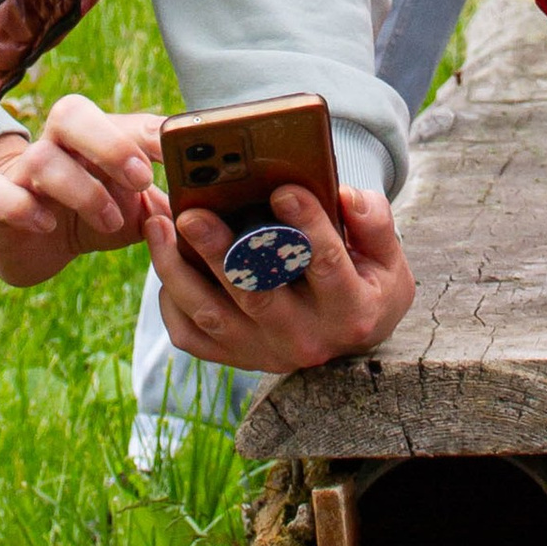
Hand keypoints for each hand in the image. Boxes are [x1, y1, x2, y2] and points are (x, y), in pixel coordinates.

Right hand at [0, 96, 163, 288]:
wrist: (27, 242)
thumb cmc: (88, 217)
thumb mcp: (131, 213)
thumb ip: (163, 207)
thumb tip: (203, 209)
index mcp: (95, 140)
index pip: (124, 121)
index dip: (153, 133)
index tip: (182, 152)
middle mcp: (57, 145)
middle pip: (71, 114)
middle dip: (110, 144)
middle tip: (143, 178)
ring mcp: (22, 172)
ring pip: (41, 158)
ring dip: (82, 191)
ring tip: (110, 221)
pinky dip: (21, 207)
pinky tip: (46, 225)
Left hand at [144, 180, 413, 375]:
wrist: (347, 335)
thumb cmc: (365, 282)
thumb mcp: (387, 255)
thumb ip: (373, 222)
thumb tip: (344, 196)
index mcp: (349, 309)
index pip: (326, 265)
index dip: (307, 226)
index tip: (283, 189)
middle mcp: (304, 338)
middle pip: (255, 294)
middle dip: (220, 251)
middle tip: (192, 213)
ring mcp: (263, 352)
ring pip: (212, 314)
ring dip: (179, 269)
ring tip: (159, 224)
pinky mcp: (233, 356)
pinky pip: (191, 334)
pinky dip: (171, 299)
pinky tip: (163, 258)